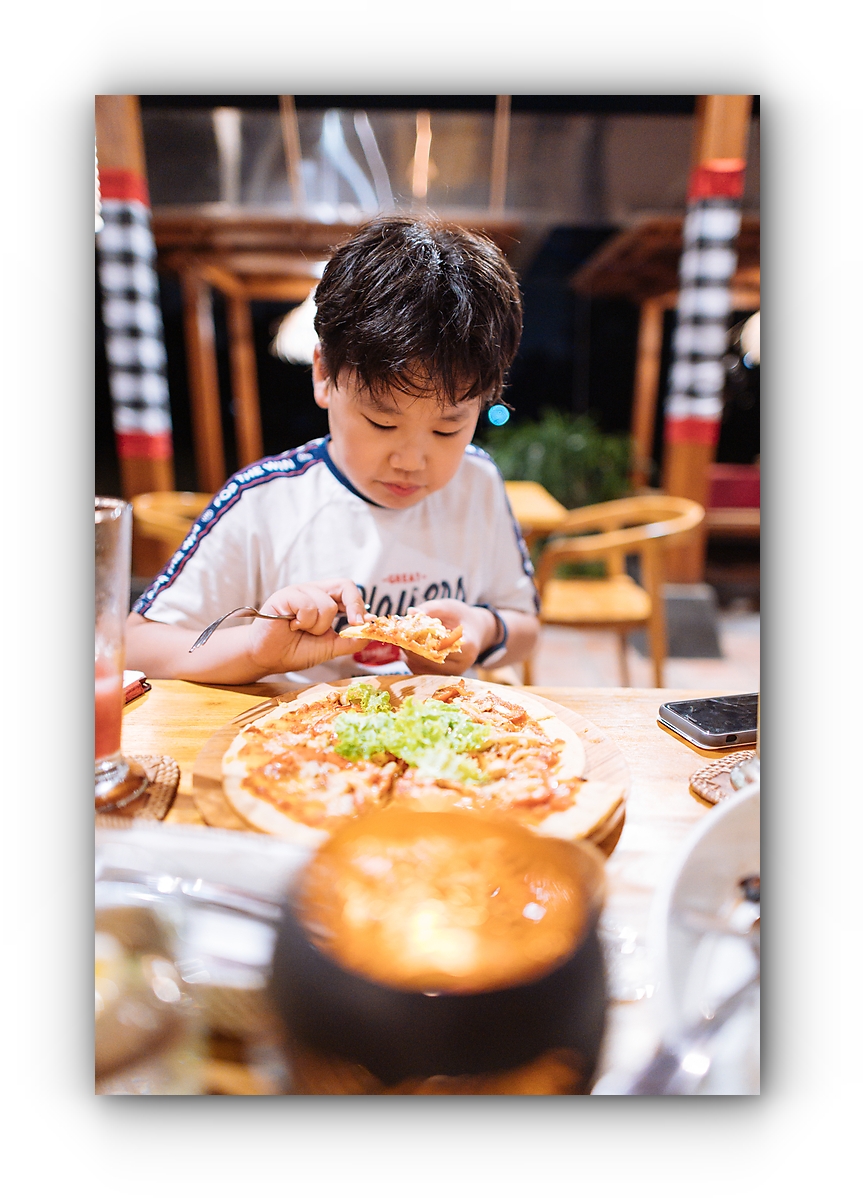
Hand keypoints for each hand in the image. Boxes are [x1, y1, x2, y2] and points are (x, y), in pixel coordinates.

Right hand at [246, 579, 367, 673]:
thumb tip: (372, 630)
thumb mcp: (330, 647)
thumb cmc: (295, 650)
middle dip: (353, 606)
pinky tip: (291, 626)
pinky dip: (304, 622)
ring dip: (319, 626)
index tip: (363, 624)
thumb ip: (351, 640)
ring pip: (327, 604)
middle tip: (352, 623)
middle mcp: (313, 591)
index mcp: (325, 600)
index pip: (349, 591)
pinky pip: (308, 606)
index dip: (360, 605)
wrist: (268, 659)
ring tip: (302, 630)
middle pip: (344, 585)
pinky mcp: (284, 596)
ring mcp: (299, 592)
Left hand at [401, 599, 497, 675]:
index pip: (439, 647)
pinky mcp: (445, 677)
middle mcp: (462, 664)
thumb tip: (410, 612)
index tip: (406, 632)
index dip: (420, 641)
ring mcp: (454, 673)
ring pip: (424, 670)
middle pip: (430, 661)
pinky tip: (410, 650)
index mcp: (467, 645)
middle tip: (399, 637)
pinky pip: (424, 673)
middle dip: (412, 649)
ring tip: (404, 643)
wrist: (475, 630)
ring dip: (410, 657)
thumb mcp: (448, 607)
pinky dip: (414, 662)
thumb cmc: (461, 616)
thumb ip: (430, 609)